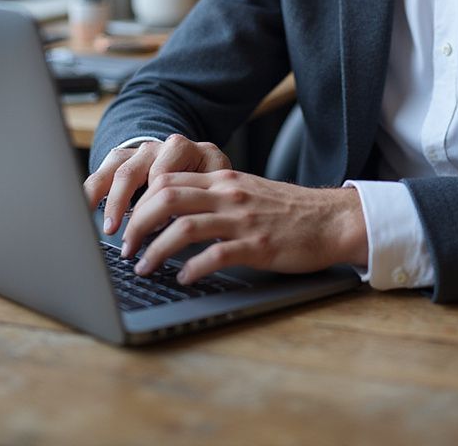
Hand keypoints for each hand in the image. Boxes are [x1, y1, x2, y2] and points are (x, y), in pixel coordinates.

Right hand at [83, 134, 230, 233]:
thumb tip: (194, 238)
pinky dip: (93, 190)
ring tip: (109, 229)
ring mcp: (142, 151)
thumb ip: (208, 202)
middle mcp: (162, 147)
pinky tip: (85, 208)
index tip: (157, 231)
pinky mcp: (125, 158)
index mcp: (189, 150)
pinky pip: (104, 171)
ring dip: (112, 202)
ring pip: (120, 171)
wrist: (198, 157)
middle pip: (137, 174)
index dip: (159, 206)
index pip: (164, 176)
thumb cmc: (209, 181)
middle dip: (132, 210)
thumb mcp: (217, 187)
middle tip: (130, 242)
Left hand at [121, 170, 368, 282]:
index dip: (140, 200)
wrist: (331, 218)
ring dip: (156, 249)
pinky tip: (183, 279)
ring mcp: (242, 219)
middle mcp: (228, 194)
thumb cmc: (288, 209)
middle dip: (138, 223)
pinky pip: (216, 255)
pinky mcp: (258, 246)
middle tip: (126, 248)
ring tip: (144, 268)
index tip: (128, 222)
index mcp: (223, 179)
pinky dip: (193, 268)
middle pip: (166, 198)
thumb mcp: (246, 191)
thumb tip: (173, 210)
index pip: (168, 179)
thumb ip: (214, 195)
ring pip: (184, 226)